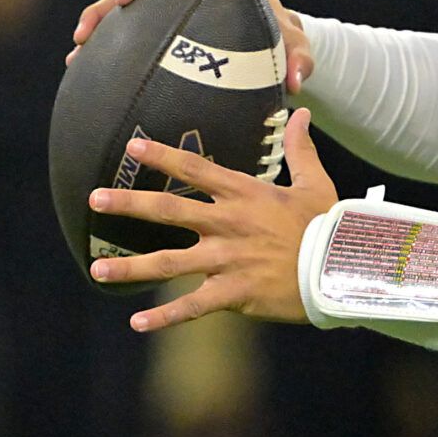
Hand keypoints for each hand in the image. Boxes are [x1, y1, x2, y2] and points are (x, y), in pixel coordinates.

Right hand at [69, 0, 314, 92]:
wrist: (261, 48)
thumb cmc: (278, 40)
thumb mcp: (294, 48)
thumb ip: (301, 61)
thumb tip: (297, 82)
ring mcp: (164, 0)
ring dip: (102, 12)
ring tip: (83, 35)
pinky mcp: (147, 21)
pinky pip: (117, 27)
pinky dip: (99, 40)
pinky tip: (77, 60)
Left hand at [90, 108, 338, 330]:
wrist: (343, 268)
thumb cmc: (329, 226)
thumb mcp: (315, 183)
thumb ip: (300, 149)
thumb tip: (301, 112)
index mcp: (246, 195)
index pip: (196, 169)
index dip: (162, 156)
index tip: (131, 146)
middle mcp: (228, 224)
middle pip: (170, 210)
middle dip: (129, 204)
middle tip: (94, 199)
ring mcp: (228, 260)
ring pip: (169, 263)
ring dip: (131, 268)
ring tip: (98, 271)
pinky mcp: (234, 292)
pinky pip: (193, 307)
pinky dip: (165, 317)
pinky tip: (137, 324)